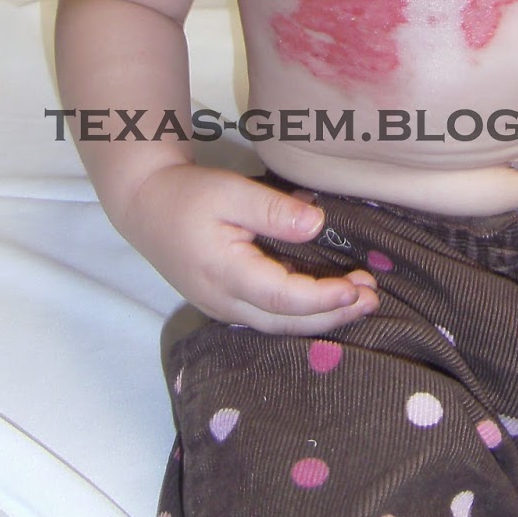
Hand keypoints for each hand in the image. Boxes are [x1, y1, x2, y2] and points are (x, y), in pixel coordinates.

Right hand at [117, 161, 379, 334]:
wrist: (145, 205)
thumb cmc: (187, 194)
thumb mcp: (230, 191)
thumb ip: (273, 209)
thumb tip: (317, 223)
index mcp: (223, 274)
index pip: (282, 297)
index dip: (322, 297)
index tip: (356, 288)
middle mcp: (223, 302)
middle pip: (286, 321)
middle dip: (333, 314)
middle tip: (372, 297)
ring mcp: (223, 308)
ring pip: (279, 325)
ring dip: (321, 316)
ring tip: (360, 299)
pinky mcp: (226, 304)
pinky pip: (269, 318)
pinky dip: (302, 313)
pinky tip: (327, 300)